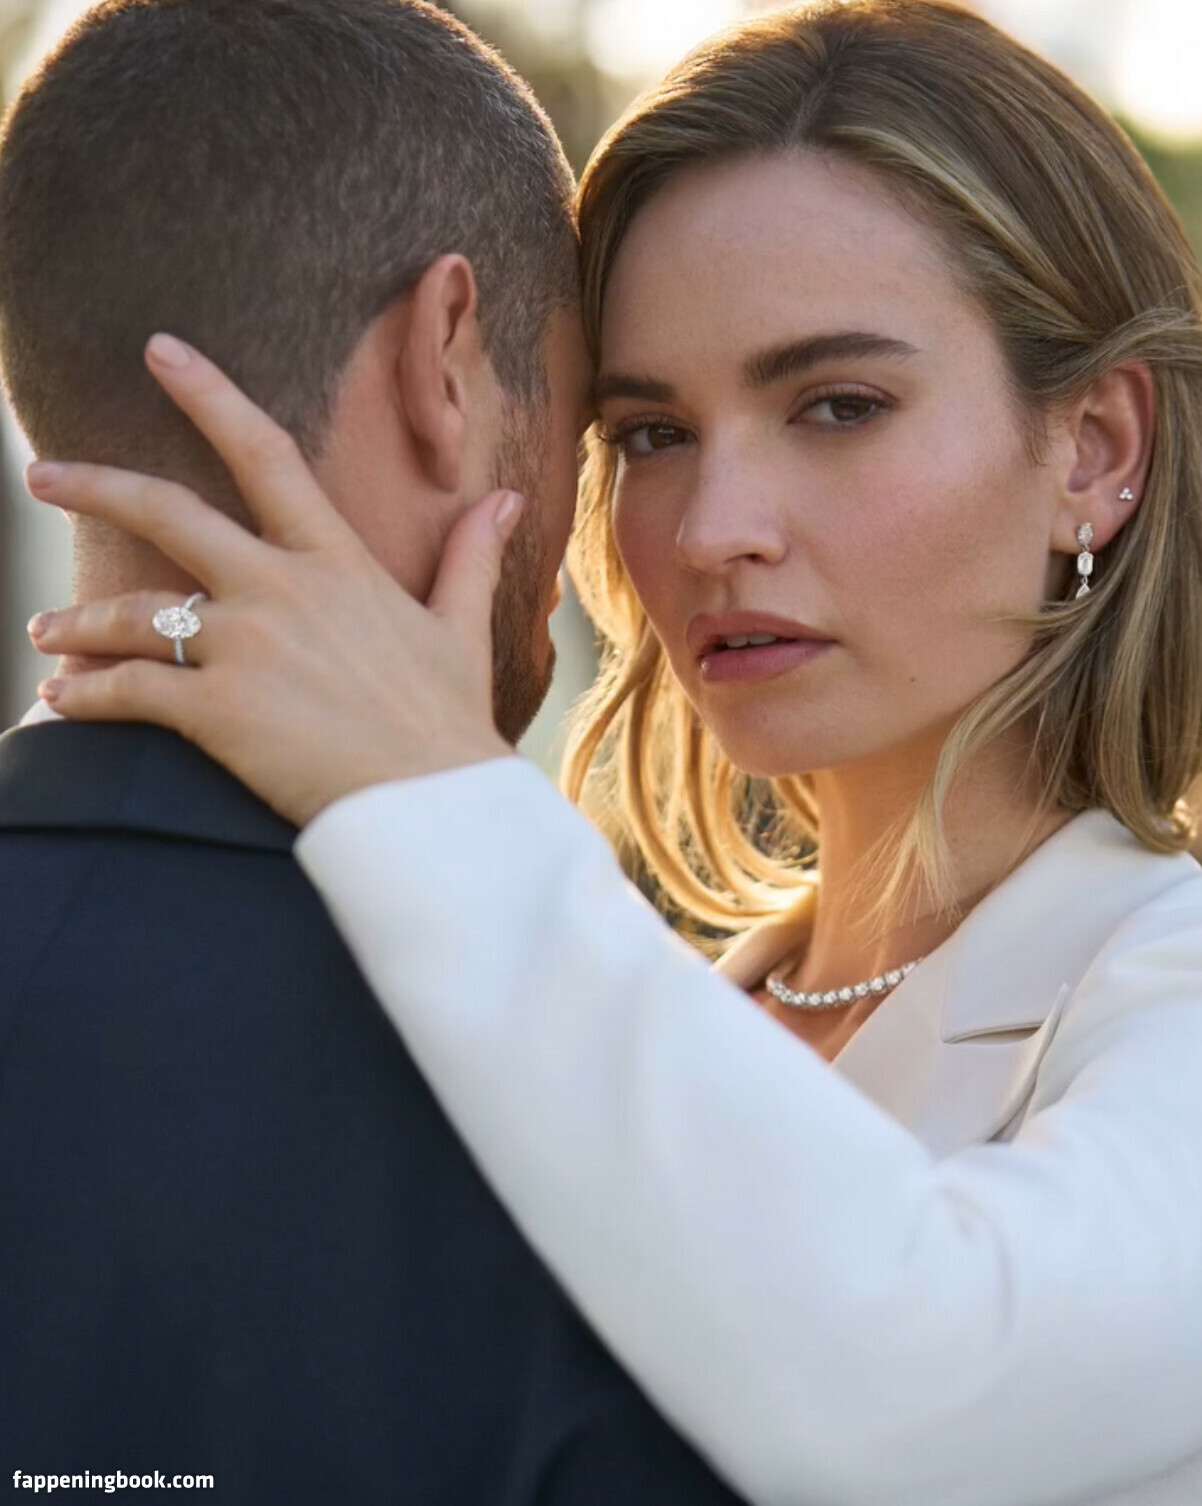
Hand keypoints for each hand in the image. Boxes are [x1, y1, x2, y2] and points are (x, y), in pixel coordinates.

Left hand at [25, 334, 521, 826]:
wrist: (435, 806)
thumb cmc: (448, 724)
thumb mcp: (461, 630)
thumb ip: (469, 557)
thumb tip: (505, 500)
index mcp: (334, 562)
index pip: (264, 454)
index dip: (208, 394)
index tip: (159, 352)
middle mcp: (279, 589)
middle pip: (166, 511)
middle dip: (92, 485)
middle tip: (41, 474)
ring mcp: (243, 647)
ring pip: (131, 611)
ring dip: (75, 619)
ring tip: (44, 630)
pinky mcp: (216, 710)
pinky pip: (127, 690)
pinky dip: (84, 694)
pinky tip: (59, 700)